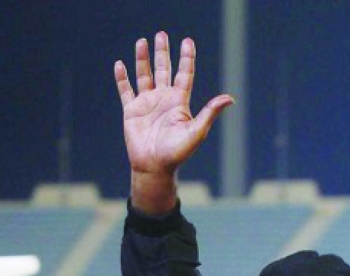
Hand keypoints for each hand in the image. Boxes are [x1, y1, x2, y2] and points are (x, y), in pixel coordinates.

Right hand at [114, 32, 233, 213]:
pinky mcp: (131, 112)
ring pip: (144, 76)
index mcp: (179, 102)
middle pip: (163, 70)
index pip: (184, 74)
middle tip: (161, 34)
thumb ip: (210, 113)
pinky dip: (122, 79)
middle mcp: (163, 99)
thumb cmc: (177, 153)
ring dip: (142, 59)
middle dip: (162, 53)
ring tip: (142, 41)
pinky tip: (120, 65)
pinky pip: (126, 91)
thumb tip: (230, 98)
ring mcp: (147, 104)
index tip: (187, 41)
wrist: (154, 167)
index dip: (186, 58)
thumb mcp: (196, 131)